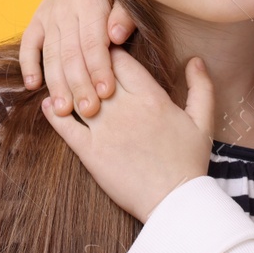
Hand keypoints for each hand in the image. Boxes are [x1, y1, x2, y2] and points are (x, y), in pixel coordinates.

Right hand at [19, 0, 136, 117]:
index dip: (99, 68)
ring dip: (55, 83)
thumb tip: (116, 38)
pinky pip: (28, 43)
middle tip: (87, 111)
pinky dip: (28, 64)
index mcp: (90, 2)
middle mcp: (65, 8)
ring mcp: (48, 13)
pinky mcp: (37, 17)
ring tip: (62, 109)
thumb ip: (124, 15)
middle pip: (71, 53)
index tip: (105, 93)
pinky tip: (32, 85)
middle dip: (78, 84)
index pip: (93, 42)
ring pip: (51, 53)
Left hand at [40, 49, 214, 221]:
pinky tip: (50, 105)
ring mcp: (105, 130)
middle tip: (78, 59)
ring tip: (61, 80)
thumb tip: (194, 59)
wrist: (175, 202)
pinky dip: (54, 113)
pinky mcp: (90, 152)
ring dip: (67, 85)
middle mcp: (125, 109)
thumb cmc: (189, 162)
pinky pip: (65, 126)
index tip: (103, 50)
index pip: (120, 60)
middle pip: (95, 72)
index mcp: (152, 98)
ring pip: (77, 94)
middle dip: (86, 63)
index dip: (109, 51)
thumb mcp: (204, 121)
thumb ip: (201, 87)